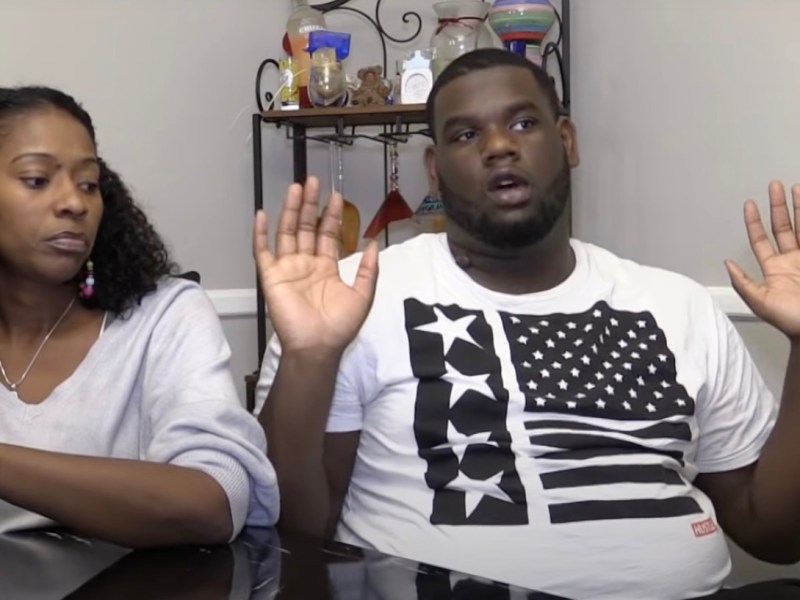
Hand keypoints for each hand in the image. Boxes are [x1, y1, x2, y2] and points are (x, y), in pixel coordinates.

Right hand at [253, 176, 378, 352]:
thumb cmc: (340, 326)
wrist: (318, 346)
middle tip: (314, 182)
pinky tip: (262, 214)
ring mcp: (287, 268)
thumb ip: (369, 270)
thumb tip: (374, 244)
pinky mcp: (271, 276)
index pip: (328, 234)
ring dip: (291, 210)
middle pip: (307, 227)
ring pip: (287, 232)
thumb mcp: (363, 295)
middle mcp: (306, 264)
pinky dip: (260, 233)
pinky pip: (262, 251)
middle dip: (311, 204)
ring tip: (296, 188)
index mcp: (326, 268)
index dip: (331, 215)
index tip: (336, 196)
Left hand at [726, 181, 799, 339]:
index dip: (754, 222)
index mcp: (774, 270)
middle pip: (784, 227)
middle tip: (774, 185)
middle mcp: (792, 261)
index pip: (761, 240)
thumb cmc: (789, 320)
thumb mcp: (760, 302)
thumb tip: (726, 263)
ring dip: (799, 207)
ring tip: (795, 187)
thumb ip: (743, 282)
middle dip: (779, 207)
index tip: (749, 204)